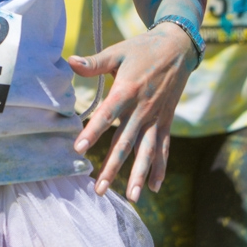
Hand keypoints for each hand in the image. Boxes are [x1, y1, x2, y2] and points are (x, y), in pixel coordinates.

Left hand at [68, 22, 194, 201]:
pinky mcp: (166, 121)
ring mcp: (156, 118)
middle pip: (125, 143)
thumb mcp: (118, 52)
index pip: (107, 114)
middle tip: (99, 189)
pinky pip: (164, 148)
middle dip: (112, 167)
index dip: (93, 132)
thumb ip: (95, 63)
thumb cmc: (142, 49)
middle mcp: (143, 109)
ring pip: (147, 151)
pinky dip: (160, 167)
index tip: (79, 149)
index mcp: (127, 90)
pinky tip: (155, 187)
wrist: (178, 48)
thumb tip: (69, 61)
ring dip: (139, 175)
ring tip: (132, 197)